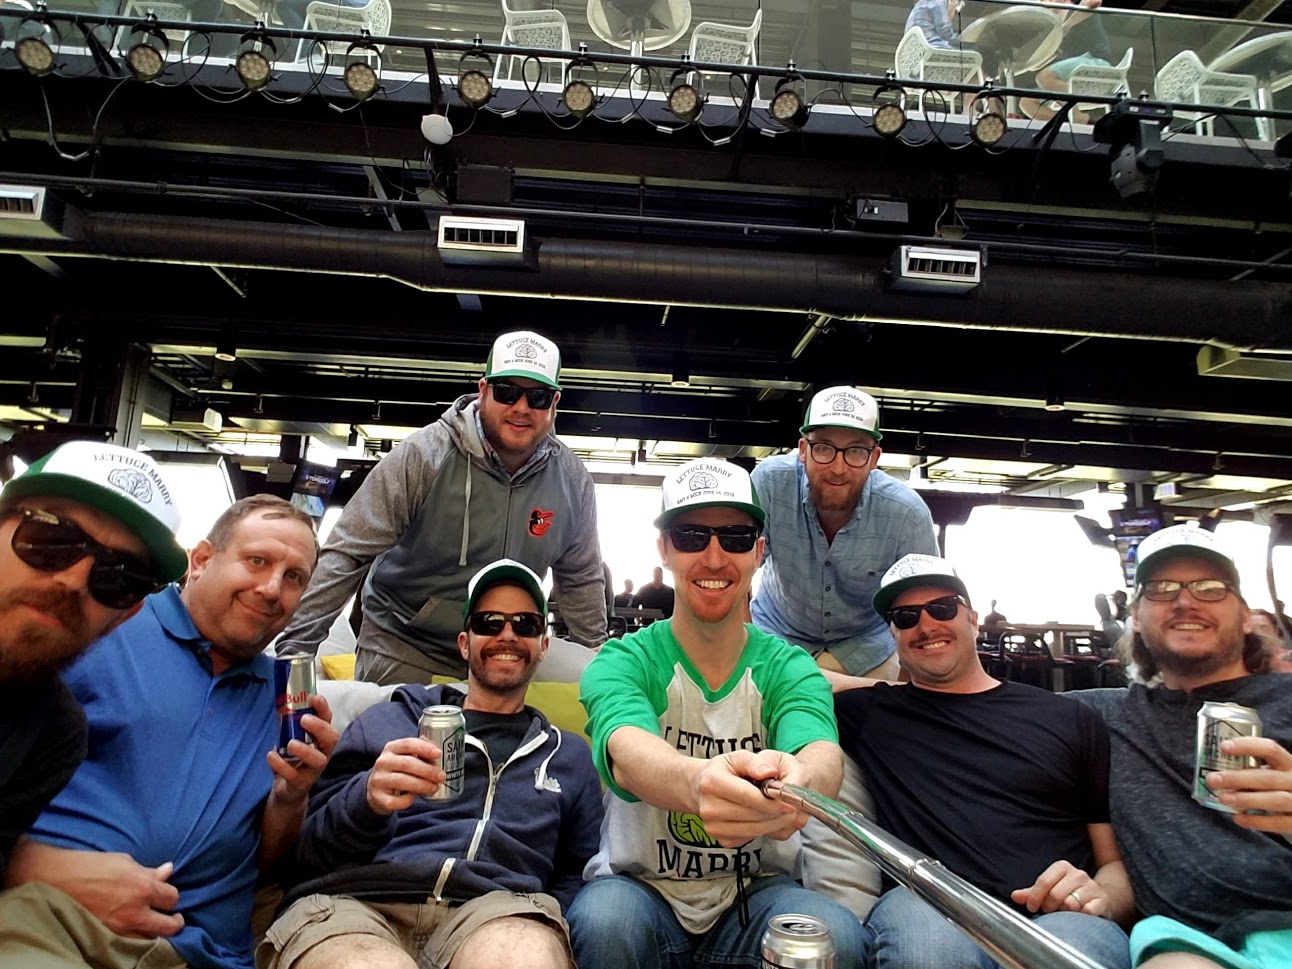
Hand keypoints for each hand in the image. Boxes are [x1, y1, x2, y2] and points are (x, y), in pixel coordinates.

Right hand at [67, 854, 184, 938]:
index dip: (170, 896)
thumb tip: (168, 870)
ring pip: (152, 940)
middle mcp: (135, 912)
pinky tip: (136, 933)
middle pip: (170, 926)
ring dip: (156, 933)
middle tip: (173, 917)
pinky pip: (130, 946)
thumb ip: (148, 871)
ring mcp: (120, 929)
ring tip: (154, 927)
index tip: (166, 895)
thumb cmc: (89, 866)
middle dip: (174, 921)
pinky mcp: (105, 938)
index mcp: (143, 887)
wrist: (54, 881)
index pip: (172, 898)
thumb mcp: (124, 861)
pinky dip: (137, 941)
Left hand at [267, 694, 339, 805]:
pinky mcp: (301, 783)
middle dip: (319, 727)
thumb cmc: (291, 758)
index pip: (328, 720)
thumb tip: (280, 702)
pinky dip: (282, 765)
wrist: (286, 789)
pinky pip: (295, 775)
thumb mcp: (290, 738)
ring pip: (318, 760)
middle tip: (304, 719)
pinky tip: (271, 756)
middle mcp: (322, 752)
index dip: (323, 708)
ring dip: (306, 750)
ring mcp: (313, 769)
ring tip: (290, 743)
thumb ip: (289, 724)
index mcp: (320, 738)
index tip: (314, 697)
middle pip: (331, 738)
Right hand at [365, 736, 446, 814]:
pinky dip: (408, 800)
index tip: (438, 754)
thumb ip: (421, 752)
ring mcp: (378, 780)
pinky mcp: (378, 797)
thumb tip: (436, 751)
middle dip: (427, 770)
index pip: (408, 744)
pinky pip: (396, 800)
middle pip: (406, 763)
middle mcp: (382, 762)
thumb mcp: (406, 756)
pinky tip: (414, 797)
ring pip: (402, 781)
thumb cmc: (397, 771)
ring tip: (434, 788)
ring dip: (422, 785)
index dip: (424, 748)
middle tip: (441, 777)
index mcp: (391, 748)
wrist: (376, 790)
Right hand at [691, 750, 804, 846]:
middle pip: (754, 816)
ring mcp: (714, 827)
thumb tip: (771, 773)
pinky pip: (751, 838)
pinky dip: (764, 830)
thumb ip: (755, 763)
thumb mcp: (738, 757)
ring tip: (783, 813)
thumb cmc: (725, 771)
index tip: (791, 802)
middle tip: (793, 808)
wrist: (701, 790)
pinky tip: (766, 818)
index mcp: (711, 783)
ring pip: (755, 830)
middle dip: (777, 813)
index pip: (748, 796)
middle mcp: (708, 808)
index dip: (772, 801)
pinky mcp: (722, 840)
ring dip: (774, 823)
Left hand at [1010, 860, 1109, 918]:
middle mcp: (1078, 874)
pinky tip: (1078, 917)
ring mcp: (1092, 887)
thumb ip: (1031, 892)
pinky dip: (1079, 917)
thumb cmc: (1068, 892)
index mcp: (1062, 867)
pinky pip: (1087, 912)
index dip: (1035, 897)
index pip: (1044, 881)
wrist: (1099, 897)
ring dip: (1064, 913)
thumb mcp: (1049, 889)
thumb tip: (1014, 896)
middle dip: (1048, 906)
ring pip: (1071, 904)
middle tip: (1049, 911)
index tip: (1031, 907)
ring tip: (1063, 913)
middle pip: (1056, 894)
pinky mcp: (1102, 901)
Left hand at [1206, 736, 1291, 832]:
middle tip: (1212, 779)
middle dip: (1238, 778)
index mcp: (1288, 763)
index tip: (1223, 747)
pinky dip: (1256, 821)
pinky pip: (1278, 823)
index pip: (1270, 749)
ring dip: (1246, 799)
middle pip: (1268, 777)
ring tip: (1223, 798)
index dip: (1247, 746)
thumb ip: (1253, 770)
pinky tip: (1237, 818)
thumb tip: (1215, 771)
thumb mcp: (1274, 773)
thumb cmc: (1281, 787)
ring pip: (1275, 799)